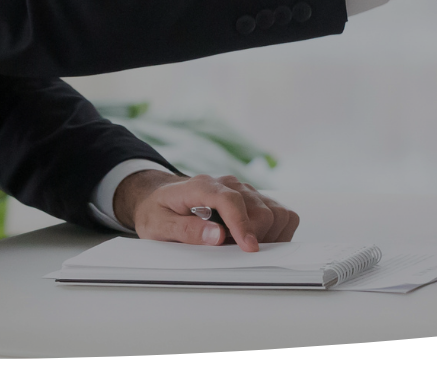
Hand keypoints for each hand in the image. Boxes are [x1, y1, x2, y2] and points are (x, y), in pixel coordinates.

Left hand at [114, 171, 298, 251]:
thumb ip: (186, 230)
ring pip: (275, 210)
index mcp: (202, 186)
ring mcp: (242, 189)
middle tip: (236, 252)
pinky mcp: (252, 198)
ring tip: (245, 246)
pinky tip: (259, 240)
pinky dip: (277, 229)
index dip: (242, 225)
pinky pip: (279, 211)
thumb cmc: (157, 212)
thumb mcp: (158, 225)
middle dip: (256, 235)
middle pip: (260, 208)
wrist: (158, 198)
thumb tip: (217, 236)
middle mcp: (227, 184)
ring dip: (269, 234)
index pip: (231, 200)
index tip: (249, 248)